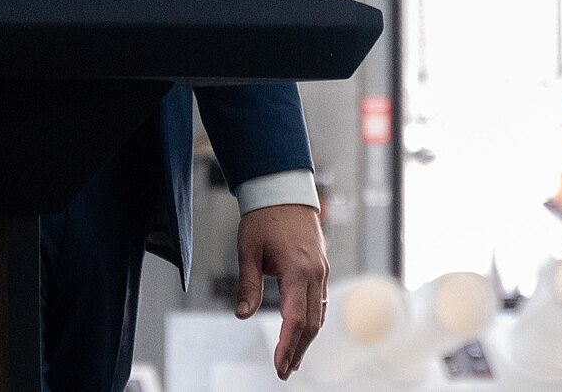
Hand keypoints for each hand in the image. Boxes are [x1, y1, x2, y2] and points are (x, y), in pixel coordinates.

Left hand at [233, 203, 327, 378]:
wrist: (283, 190)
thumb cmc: (263, 217)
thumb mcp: (248, 250)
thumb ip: (248, 285)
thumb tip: (241, 315)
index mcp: (297, 270)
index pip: (294, 319)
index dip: (287, 346)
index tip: (278, 366)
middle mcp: (314, 274)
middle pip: (310, 323)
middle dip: (297, 350)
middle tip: (284, 371)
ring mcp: (320, 271)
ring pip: (318, 314)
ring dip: (306, 339)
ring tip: (293, 360)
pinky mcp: (320, 268)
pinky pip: (319, 301)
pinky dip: (311, 321)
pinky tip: (302, 332)